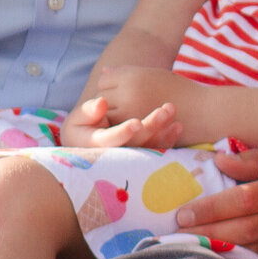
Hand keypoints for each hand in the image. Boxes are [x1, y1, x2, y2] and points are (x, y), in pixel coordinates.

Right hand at [59, 99, 184, 149]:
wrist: (88, 140)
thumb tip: (102, 102)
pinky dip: (169, 138)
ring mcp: (132, 156)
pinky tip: (179, 125)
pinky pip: (158, 149)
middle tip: (165, 109)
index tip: (136, 122)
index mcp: (97, 146)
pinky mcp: (144, 155)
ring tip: (172, 109)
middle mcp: (116, 155)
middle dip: (151, 126)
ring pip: (149, 146)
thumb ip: (88, 112)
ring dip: (163, 129)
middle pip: (136, 143)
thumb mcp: (78, 119)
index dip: (123, 132)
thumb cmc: (81, 127)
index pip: (111, 140)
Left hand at [82, 64, 194, 125]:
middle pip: (101, 99)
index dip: (110, 85)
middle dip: (108, 102)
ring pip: (107, 118)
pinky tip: (133, 129)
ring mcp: (131, 116)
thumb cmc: (179, 90)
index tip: (119, 90)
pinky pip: (118, 133)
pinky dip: (121, 131)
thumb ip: (125, 74)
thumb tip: (103, 73)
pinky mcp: (138, 135)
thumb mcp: (153, 74)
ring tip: (126, 117)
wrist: (203, 111)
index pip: (104, 80)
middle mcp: (128, 94)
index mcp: (132, 77)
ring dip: (112, 118)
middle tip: (120, 105)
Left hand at [172, 151, 257, 253]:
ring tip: (191, 252)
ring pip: (254, 248)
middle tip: (179, 237)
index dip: (212, 208)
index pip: (241, 199)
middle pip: (246, 228)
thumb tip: (218, 160)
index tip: (182, 214)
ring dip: (222, 252)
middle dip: (210, 234)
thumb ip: (248, 161)